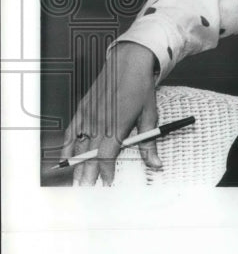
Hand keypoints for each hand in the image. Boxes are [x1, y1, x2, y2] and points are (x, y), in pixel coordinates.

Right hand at [60, 42, 161, 185]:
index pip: (107, 156)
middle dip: (88, 175)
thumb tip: (156, 164)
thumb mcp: (150, 115)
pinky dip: (67, 146)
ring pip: (78, 146)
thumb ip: (149, 143)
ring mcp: (88, 115)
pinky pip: (71, 132)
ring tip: (76, 182)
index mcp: (117, 124)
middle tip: (86, 191)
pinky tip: (66, 159)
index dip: (106, 172)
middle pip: (90, 155)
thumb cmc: (141, 88)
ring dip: (77, 165)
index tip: (107, 184)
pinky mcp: (82, 109)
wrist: (129, 62)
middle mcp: (99, 122)